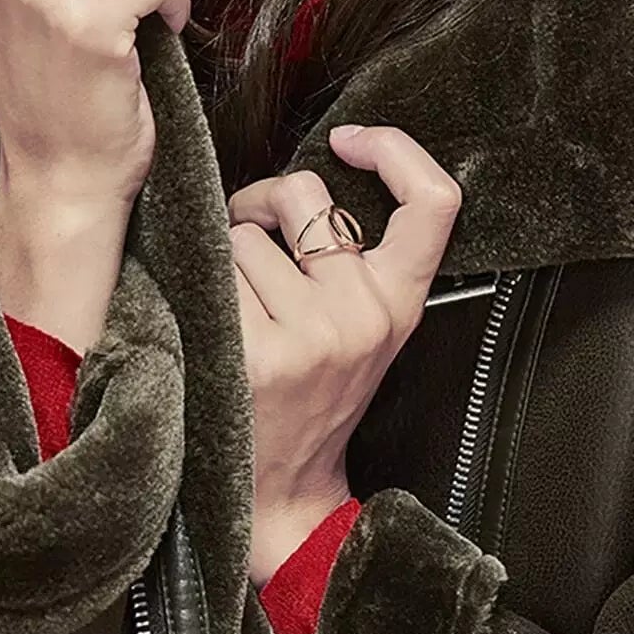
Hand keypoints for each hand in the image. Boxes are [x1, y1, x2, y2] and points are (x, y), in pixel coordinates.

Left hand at [226, 124, 463, 586]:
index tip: (350, 141)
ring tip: (233, 303)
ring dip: (225, 254)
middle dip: (264, 201)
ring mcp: (312, 335)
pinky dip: (200, 286)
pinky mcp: (257, 354)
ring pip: (245, 233)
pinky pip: (213, 272)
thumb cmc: (309, 395)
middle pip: (306, 194)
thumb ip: (355, 260)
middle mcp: (364, 315)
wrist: (278, 491)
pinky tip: (209, 325)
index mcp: (400, 303)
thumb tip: (311, 177)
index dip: (395, 149)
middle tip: (251, 233)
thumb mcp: (362, 330)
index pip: (433, 201)